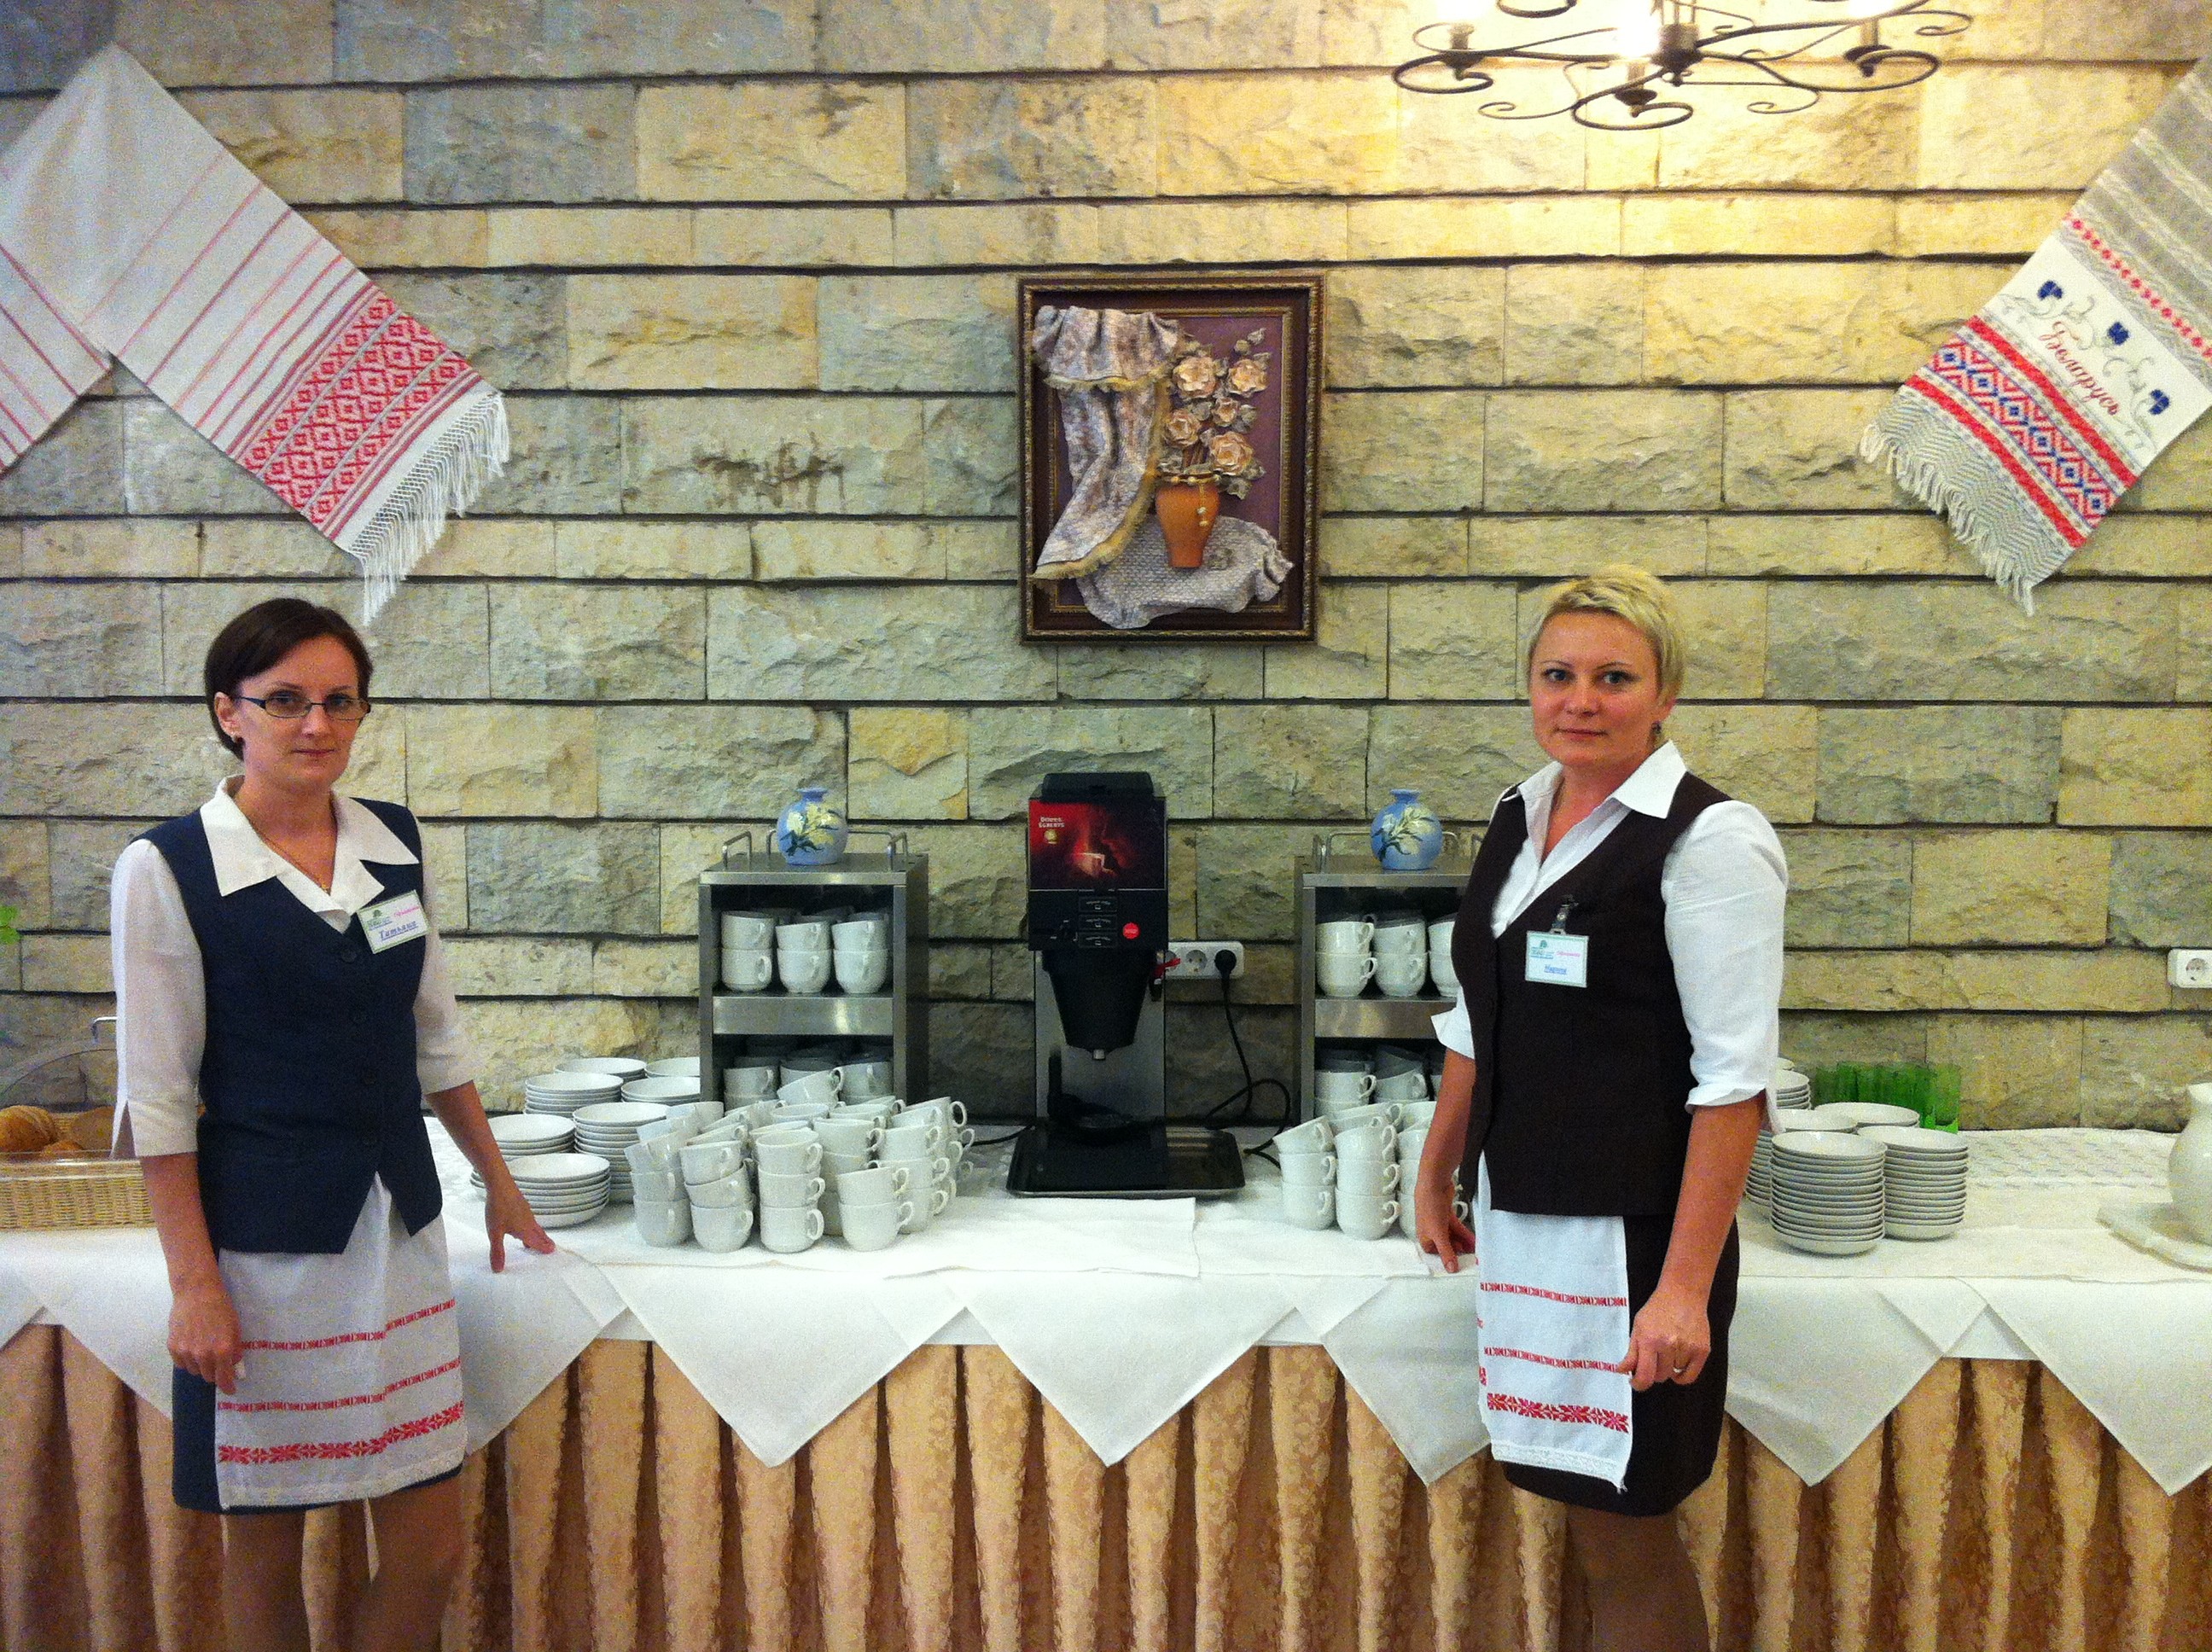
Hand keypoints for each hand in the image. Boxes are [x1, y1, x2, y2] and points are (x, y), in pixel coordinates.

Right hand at [169, 1279, 242, 1393]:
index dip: (228, 1387)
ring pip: (194, 1371)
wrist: (197, 1292)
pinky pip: (181, 1364)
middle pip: (208, 1376)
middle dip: (215, 1372)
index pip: (223, 1378)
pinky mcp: (172, 1347)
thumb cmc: (221, 1308)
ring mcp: (185, 1351)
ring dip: (201, 1366)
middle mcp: (202, 1354)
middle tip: (218, 1362)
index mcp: (221, 1350)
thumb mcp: (235, 1328)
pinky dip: (187, 1360)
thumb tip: (235, 1368)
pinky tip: (192, 1348)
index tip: (230, 1390)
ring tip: (204, 1350)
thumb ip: (235, 1350)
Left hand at [484, 1171, 554, 1272]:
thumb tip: (498, 1270)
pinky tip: (525, 1223)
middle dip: (544, 1241)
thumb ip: (497, 1251)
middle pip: (539, 1234)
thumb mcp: (495, 1233)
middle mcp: (529, 1222)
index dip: (543, 1248)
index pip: (536, 1242)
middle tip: (552, 1247)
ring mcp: (526, 1212)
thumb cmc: (498, 1210)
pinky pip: (530, 1219)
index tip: (552, 1251)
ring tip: (540, 1238)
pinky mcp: (522, 1205)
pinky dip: (532, 1225)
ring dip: (539, 1234)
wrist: (500, 1186)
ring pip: (535, 1226)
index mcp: (525, 1230)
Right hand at [1414, 1178, 1476, 1273]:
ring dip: (1464, 1243)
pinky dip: (1465, 1234)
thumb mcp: (1439, 1234)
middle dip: (1459, 1252)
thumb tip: (1451, 1268)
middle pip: (1447, 1246)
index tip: (1460, 1266)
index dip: (1448, 1260)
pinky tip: (1473, 1239)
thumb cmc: (1429, 1207)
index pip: (1437, 1255)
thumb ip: (1446, 1252)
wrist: (1434, 1184)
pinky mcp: (1447, 1215)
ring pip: (1454, 1237)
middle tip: (1471, 1259)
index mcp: (1425, 1238)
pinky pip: (1458, 1228)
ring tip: (1476, 1251)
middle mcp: (1431, 1232)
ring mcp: (1440, 1223)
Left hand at [1616, 1283, 1708, 1390]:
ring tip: (1668, 1351)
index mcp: (1650, 1340)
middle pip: (1660, 1376)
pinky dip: (1683, 1376)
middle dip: (1653, 1371)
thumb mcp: (1638, 1327)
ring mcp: (1687, 1348)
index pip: (1645, 1375)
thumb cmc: (1657, 1309)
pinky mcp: (1703, 1350)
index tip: (1636, 1382)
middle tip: (1653, 1359)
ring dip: (1669, 1368)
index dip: (1639, 1384)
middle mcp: (1669, 1346)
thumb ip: (1631, 1352)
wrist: (1683, 1293)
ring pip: (1674, 1374)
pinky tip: (1678, 1368)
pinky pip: (1691, 1376)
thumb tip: (1621, 1371)